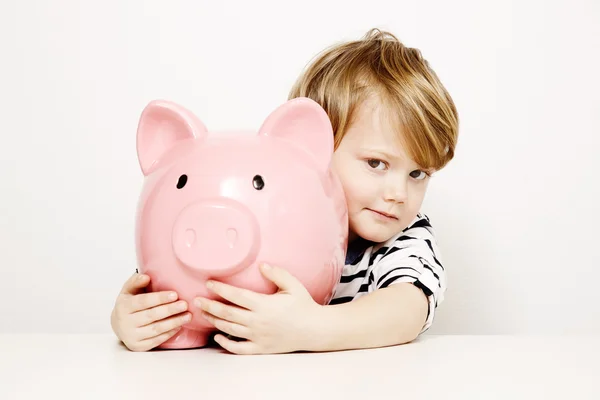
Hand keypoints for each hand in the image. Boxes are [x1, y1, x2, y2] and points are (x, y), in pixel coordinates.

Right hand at [110, 272, 191, 351]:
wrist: (119, 324)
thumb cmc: (129, 303)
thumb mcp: (129, 290)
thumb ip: (136, 281)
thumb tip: (146, 276)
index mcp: (123, 306)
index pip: (143, 302)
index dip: (159, 298)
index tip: (175, 294)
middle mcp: (125, 322)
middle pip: (151, 316)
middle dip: (169, 310)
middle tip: (185, 305)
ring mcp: (131, 336)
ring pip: (155, 329)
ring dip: (173, 322)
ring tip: (188, 316)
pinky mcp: (138, 346)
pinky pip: (156, 340)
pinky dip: (169, 333)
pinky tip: (179, 326)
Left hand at [194, 263, 322, 354]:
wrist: (314, 329)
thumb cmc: (304, 305)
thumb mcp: (293, 285)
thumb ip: (277, 274)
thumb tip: (261, 265)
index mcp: (264, 305)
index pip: (236, 295)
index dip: (220, 289)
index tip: (208, 283)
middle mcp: (258, 321)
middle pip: (227, 313)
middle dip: (209, 306)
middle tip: (195, 300)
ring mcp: (258, 336)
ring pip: (229, 329)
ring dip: (214, 321)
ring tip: (203, 313)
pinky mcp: (261, 348)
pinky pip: (238, 348)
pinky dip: (225, 343)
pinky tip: (217, 335)